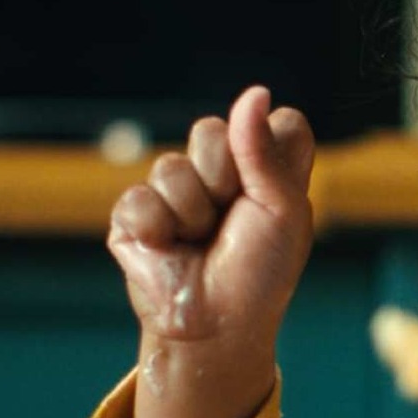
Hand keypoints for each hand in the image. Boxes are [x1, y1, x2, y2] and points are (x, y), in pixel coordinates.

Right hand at [106, 86, 315, 417]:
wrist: (218, 324)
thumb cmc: (260, 273)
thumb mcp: (282, 211)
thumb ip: (265, 151)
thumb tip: (255, 93)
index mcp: (264, 167)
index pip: (275, 120)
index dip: (272, 148)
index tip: (274, 189)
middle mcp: (218, 171)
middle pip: (213, 130)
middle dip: (226, 179)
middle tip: (231, 220)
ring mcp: (173, 190)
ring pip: (173, 165)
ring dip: (194, 213)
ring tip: (201, 241)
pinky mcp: (135, 214)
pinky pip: (141, 198)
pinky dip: (159, 229)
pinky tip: (170, 250)